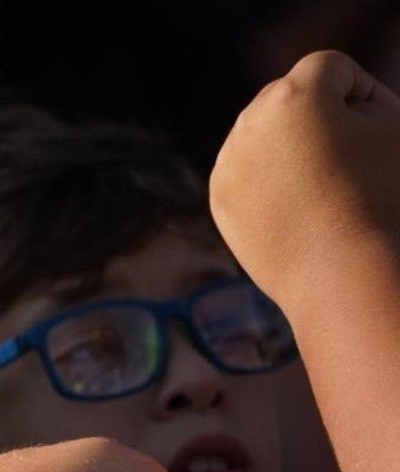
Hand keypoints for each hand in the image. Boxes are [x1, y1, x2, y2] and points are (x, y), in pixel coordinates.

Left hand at [211, 50, 399, 315]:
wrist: (343, 273)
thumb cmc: (384, 195)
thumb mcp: (393, 131)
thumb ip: (364, 103)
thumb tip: (336, 110)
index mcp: (293, 96)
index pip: (331, 67)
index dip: (364, 92)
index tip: (379, 130)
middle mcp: (249, 123)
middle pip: (290, 97)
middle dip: (322, 116)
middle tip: (352, 156)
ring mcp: (228, 163)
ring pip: (265, 134)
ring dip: (294, 146)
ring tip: (327, 183)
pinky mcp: (219, 198)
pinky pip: (247, 171)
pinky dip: (271, 179)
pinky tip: (300, 205)